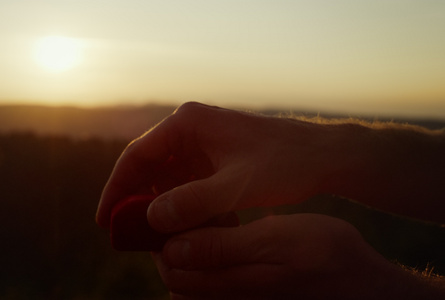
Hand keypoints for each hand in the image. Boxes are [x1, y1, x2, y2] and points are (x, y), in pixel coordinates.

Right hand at [97, 102, 350, 230]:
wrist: (325, 157)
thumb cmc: (284, 163)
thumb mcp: (234, 188)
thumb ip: (190, 203)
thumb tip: (150, 218)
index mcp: (188, 123)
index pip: (136, 156)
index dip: (117, 189)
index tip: (104, 220)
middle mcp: (191, 129)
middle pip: (150, 168)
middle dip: (140, 202)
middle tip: (128, 235)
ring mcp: (204, 143)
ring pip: (170, 179)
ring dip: (165, 208)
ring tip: (161, 238)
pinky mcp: (217, 158)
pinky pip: (190, 183)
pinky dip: (188, 206)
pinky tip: (194, 229)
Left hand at [153, 213, 422, 299]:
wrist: (362, 283)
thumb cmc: (325, 257)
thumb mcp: (275, 243)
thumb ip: (221, 249)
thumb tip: (170, 249)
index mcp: (228, 288)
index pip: (171, 266)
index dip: (161, 234)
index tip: (168, 203)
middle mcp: (225, 298)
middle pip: (176, 271)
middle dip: (173, 236)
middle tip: (187, 203)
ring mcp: (236, 297)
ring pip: (192, 272)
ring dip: (191, 241)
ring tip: (207, 211)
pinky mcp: (247, 292)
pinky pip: (213, 273)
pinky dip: (210, 248)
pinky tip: (226, 225)